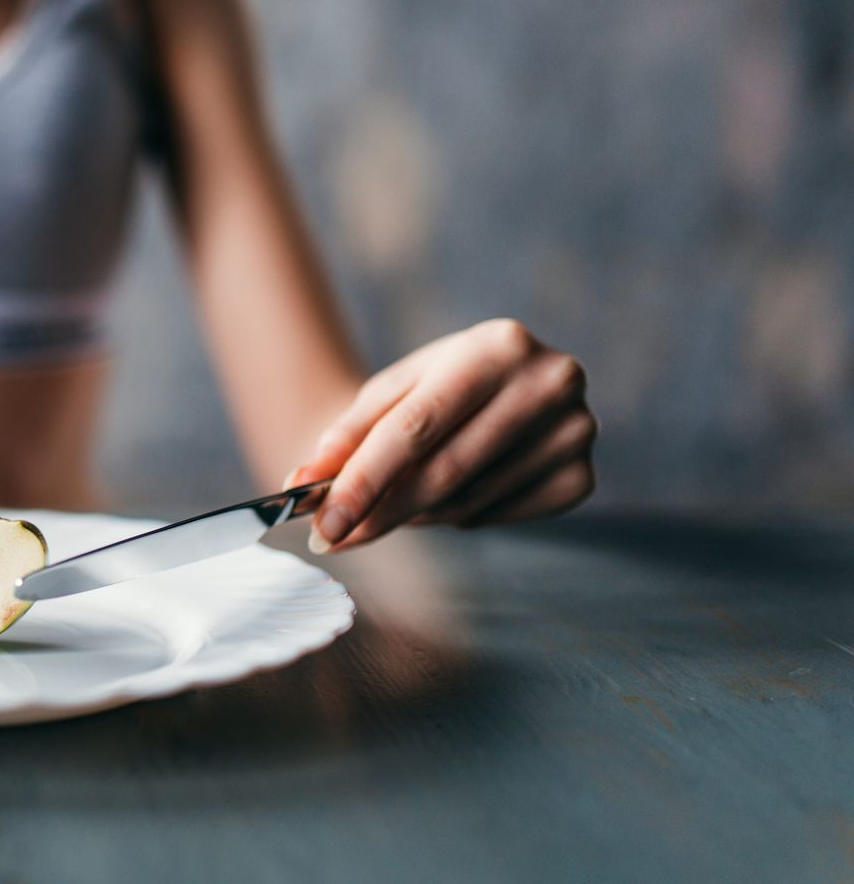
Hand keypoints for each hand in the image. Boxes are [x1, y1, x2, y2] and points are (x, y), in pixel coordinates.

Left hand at [287, 319, 596, 551]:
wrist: (496, 387)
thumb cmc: (437, 390)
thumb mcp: (389, 395)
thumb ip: (345, 437)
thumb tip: (301, 484)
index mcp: (499, 345)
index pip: (417, 426)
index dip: (365, 479)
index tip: (326, 521)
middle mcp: (551, 383)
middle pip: (443, 470)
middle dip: (380, 512)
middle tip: (332, 538)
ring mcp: (575, 432)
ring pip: (467, 501)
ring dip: (417, 513)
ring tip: (397, 500)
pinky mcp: (582, 478)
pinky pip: (498, 517)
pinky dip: (461, 516)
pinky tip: (456, 491)